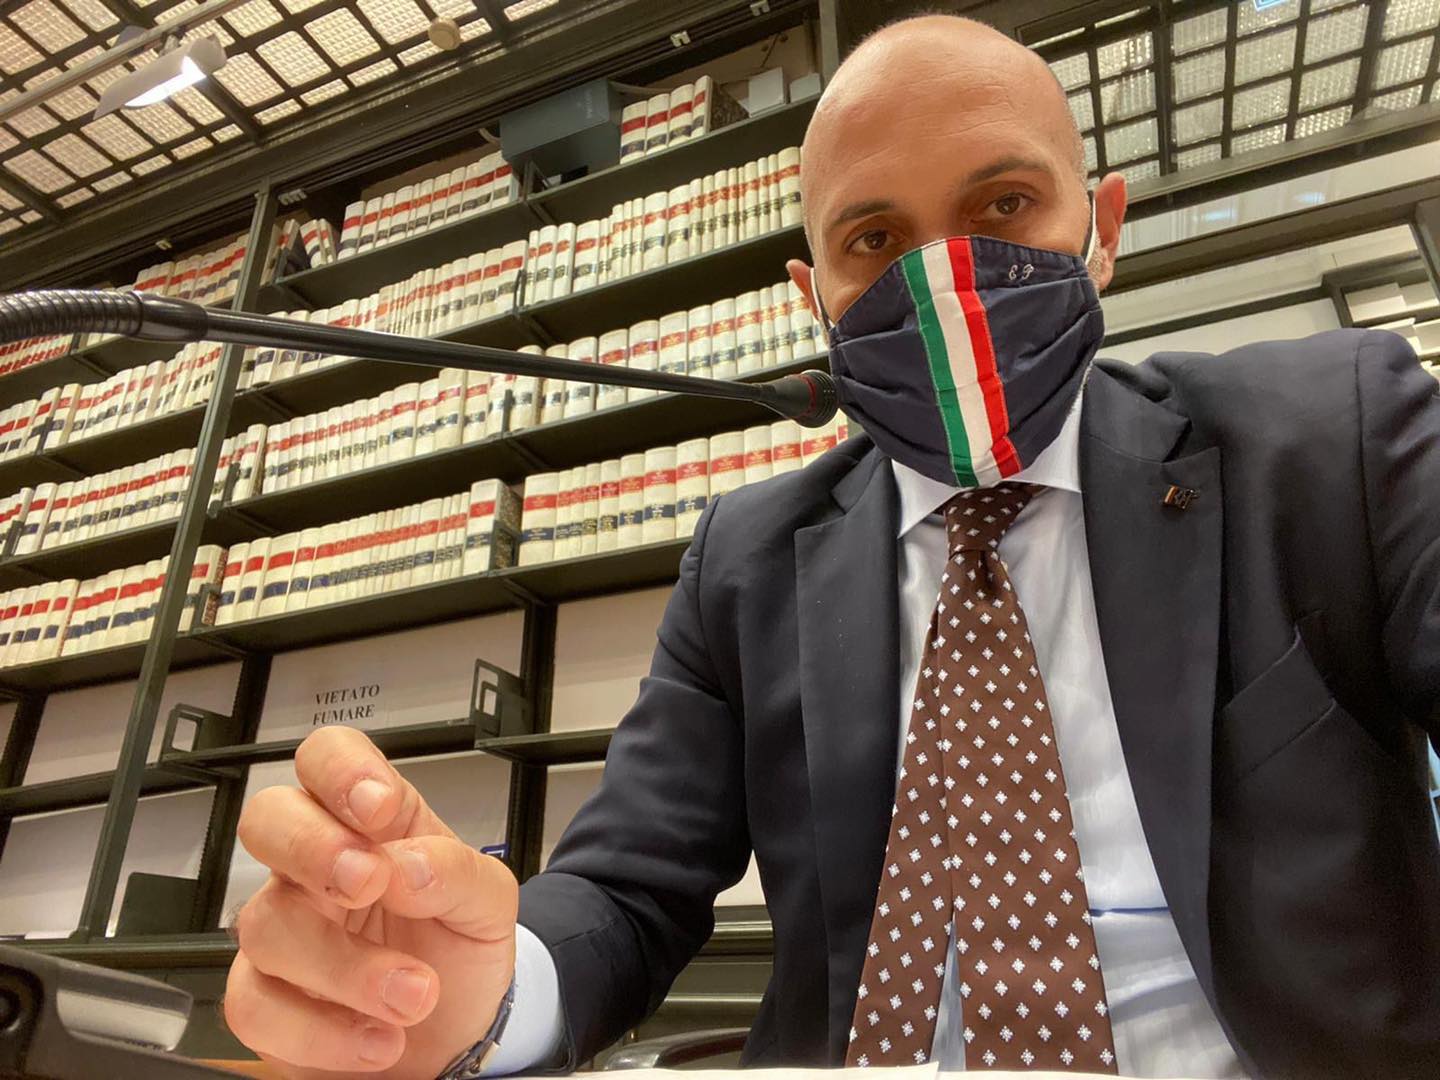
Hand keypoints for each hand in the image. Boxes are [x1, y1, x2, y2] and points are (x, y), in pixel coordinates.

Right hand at [223, 726, 517, 1078]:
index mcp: (371, 823)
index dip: (341, 771)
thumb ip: (456, 872)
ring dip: (346, 966)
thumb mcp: (488, 904)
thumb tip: (409, 867)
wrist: (460, 1034)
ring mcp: (284, 931)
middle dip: (312, 847)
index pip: (329, 758)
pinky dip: (323, 1031)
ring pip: (268, 924)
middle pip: (267, 819)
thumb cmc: (461, 951)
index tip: (379, 808)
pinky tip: (377, 1039)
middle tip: (368, 883)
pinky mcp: (266, 1000)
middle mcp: (315, 866)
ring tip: (413, 995)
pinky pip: (256, 1006)